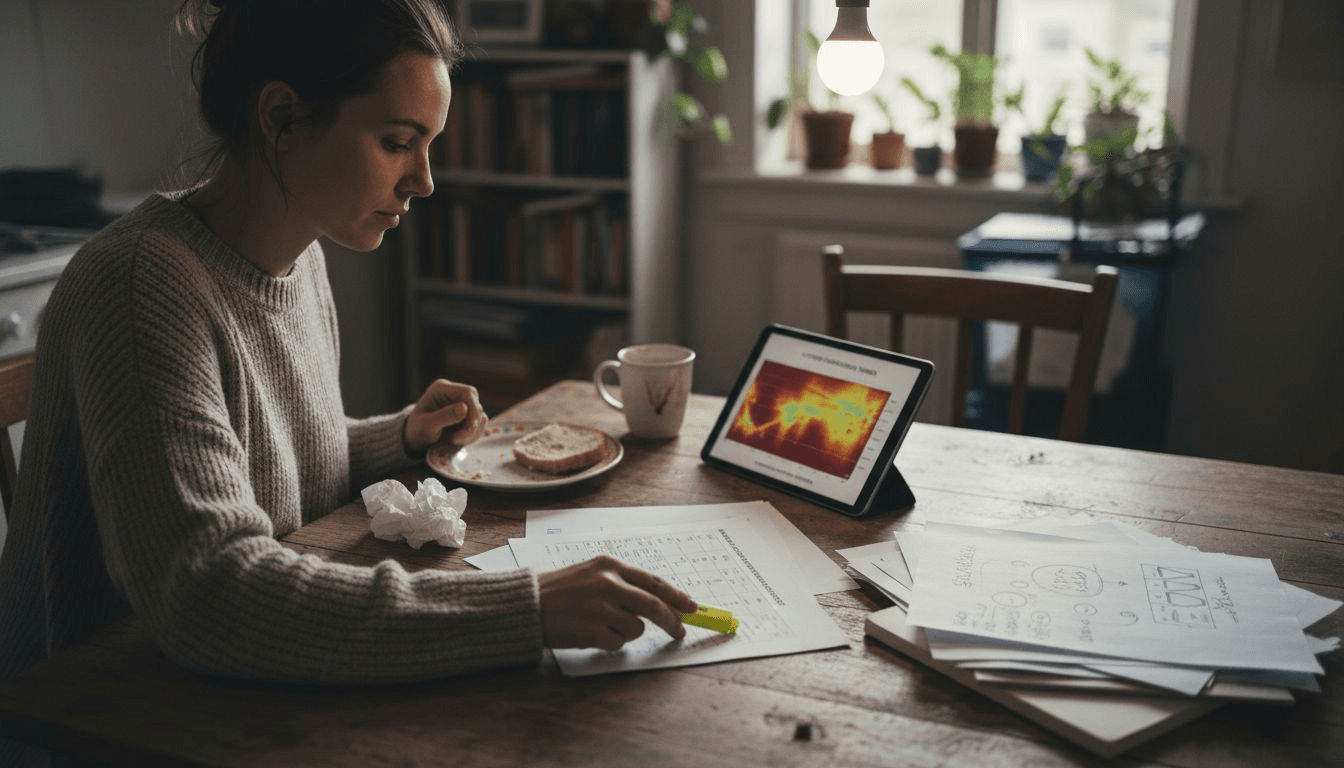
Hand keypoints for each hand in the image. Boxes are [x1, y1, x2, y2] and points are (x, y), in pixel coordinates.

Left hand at [402, 379, 487, 454]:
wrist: (415, 440)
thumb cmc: (417, 430)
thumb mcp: (426, 425)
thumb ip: (444, 416)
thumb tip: (465, 408)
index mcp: (441, 389)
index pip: (468, 392)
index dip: (473, 410)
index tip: (468, 429)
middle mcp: (454, 393)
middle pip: (476, 404)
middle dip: (472, 424)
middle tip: (458, 440)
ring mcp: (462, 404)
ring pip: (480, 416)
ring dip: (472, 432)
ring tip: (453, 441)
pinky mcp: (467, 416)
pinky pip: (479, 424)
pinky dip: (472, 435)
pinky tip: (458, 441)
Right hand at [537, 555, 698, 650]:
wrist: (527, 604)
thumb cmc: (561, 591)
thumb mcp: (592, 574)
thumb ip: (623, 585)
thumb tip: (662, 604)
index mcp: (610, 566)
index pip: (654, 581)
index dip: (677, 596)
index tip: (693, 607)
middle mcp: (608, 583)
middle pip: (654, 605)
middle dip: (671, 621)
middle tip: (679, 632)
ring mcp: (601, 608)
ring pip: (637, 628)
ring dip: (627, 632)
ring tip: (601, 625)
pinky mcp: (593, 631)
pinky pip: (618, 643)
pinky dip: (610, 643)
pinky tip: (590, 634)